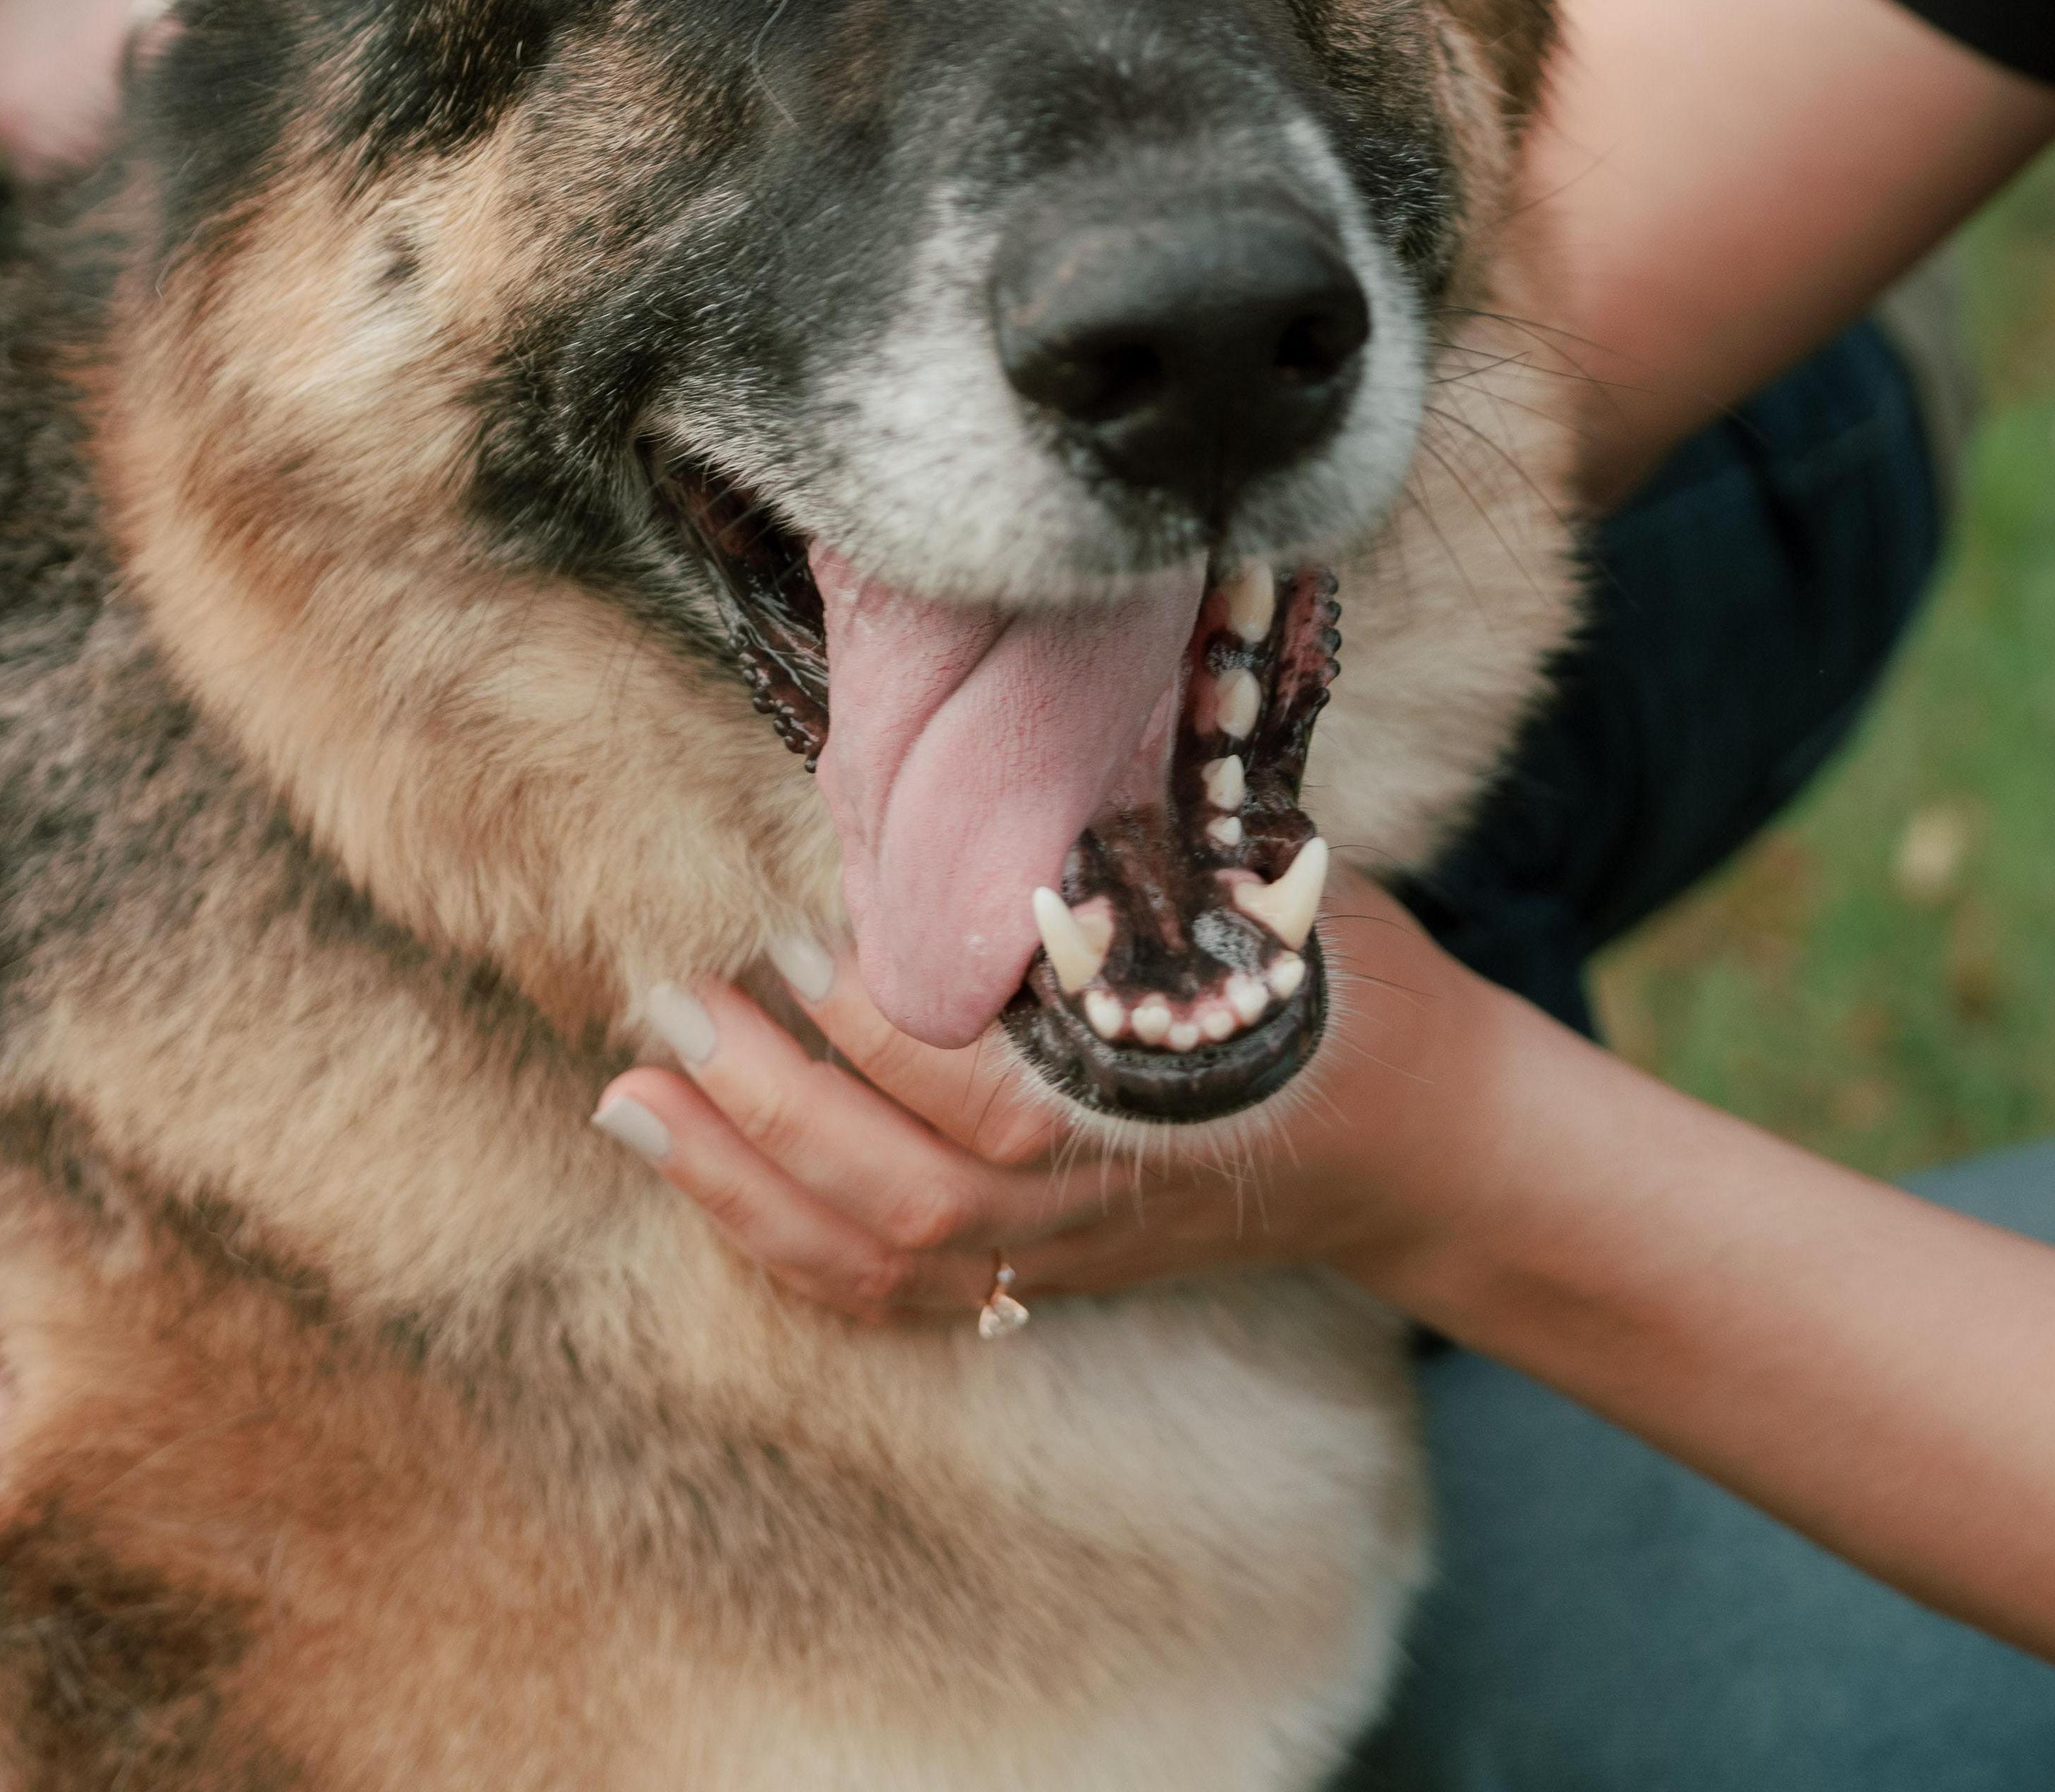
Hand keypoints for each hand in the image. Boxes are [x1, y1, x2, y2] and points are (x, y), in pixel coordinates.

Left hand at [596, 876, 1500, 1331]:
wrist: (1420, 1137)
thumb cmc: (1337, 984)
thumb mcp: (1257, 883)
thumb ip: (1138, 842)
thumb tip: (1010, 759)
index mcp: (1144, 1094)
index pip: (975, 1080)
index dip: (871, 1015)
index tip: (794, 929)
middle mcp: (1089, 1197)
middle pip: (899, 1188)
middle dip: (765, 1107)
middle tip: (671, 1008)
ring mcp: (1062, 1254)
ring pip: (874, 1259)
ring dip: (738, 1187)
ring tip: (633, 1105)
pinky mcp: (1045, 1280)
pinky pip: (894, 1296)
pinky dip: (787, 1253)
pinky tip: (711, 1184)